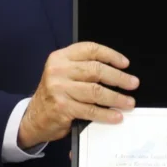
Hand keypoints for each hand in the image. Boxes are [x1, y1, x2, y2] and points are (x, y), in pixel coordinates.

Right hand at [18, 41, 138, 149]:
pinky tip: (116, 116)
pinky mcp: (62, 107)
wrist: (34, 117)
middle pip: (96, 70)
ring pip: (96, 91)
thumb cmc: (55, 94)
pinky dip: (106, 114)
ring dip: (116, 98)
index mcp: (61, 57)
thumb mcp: (63, 73)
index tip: (125, 64)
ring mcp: (59, 89)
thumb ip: (83, 68)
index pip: (90, 49)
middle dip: (118, 78)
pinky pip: (90, 110)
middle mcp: (59, 70)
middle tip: (133, 83)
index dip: (111, 55)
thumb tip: (117, 72)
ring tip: (129, 102)